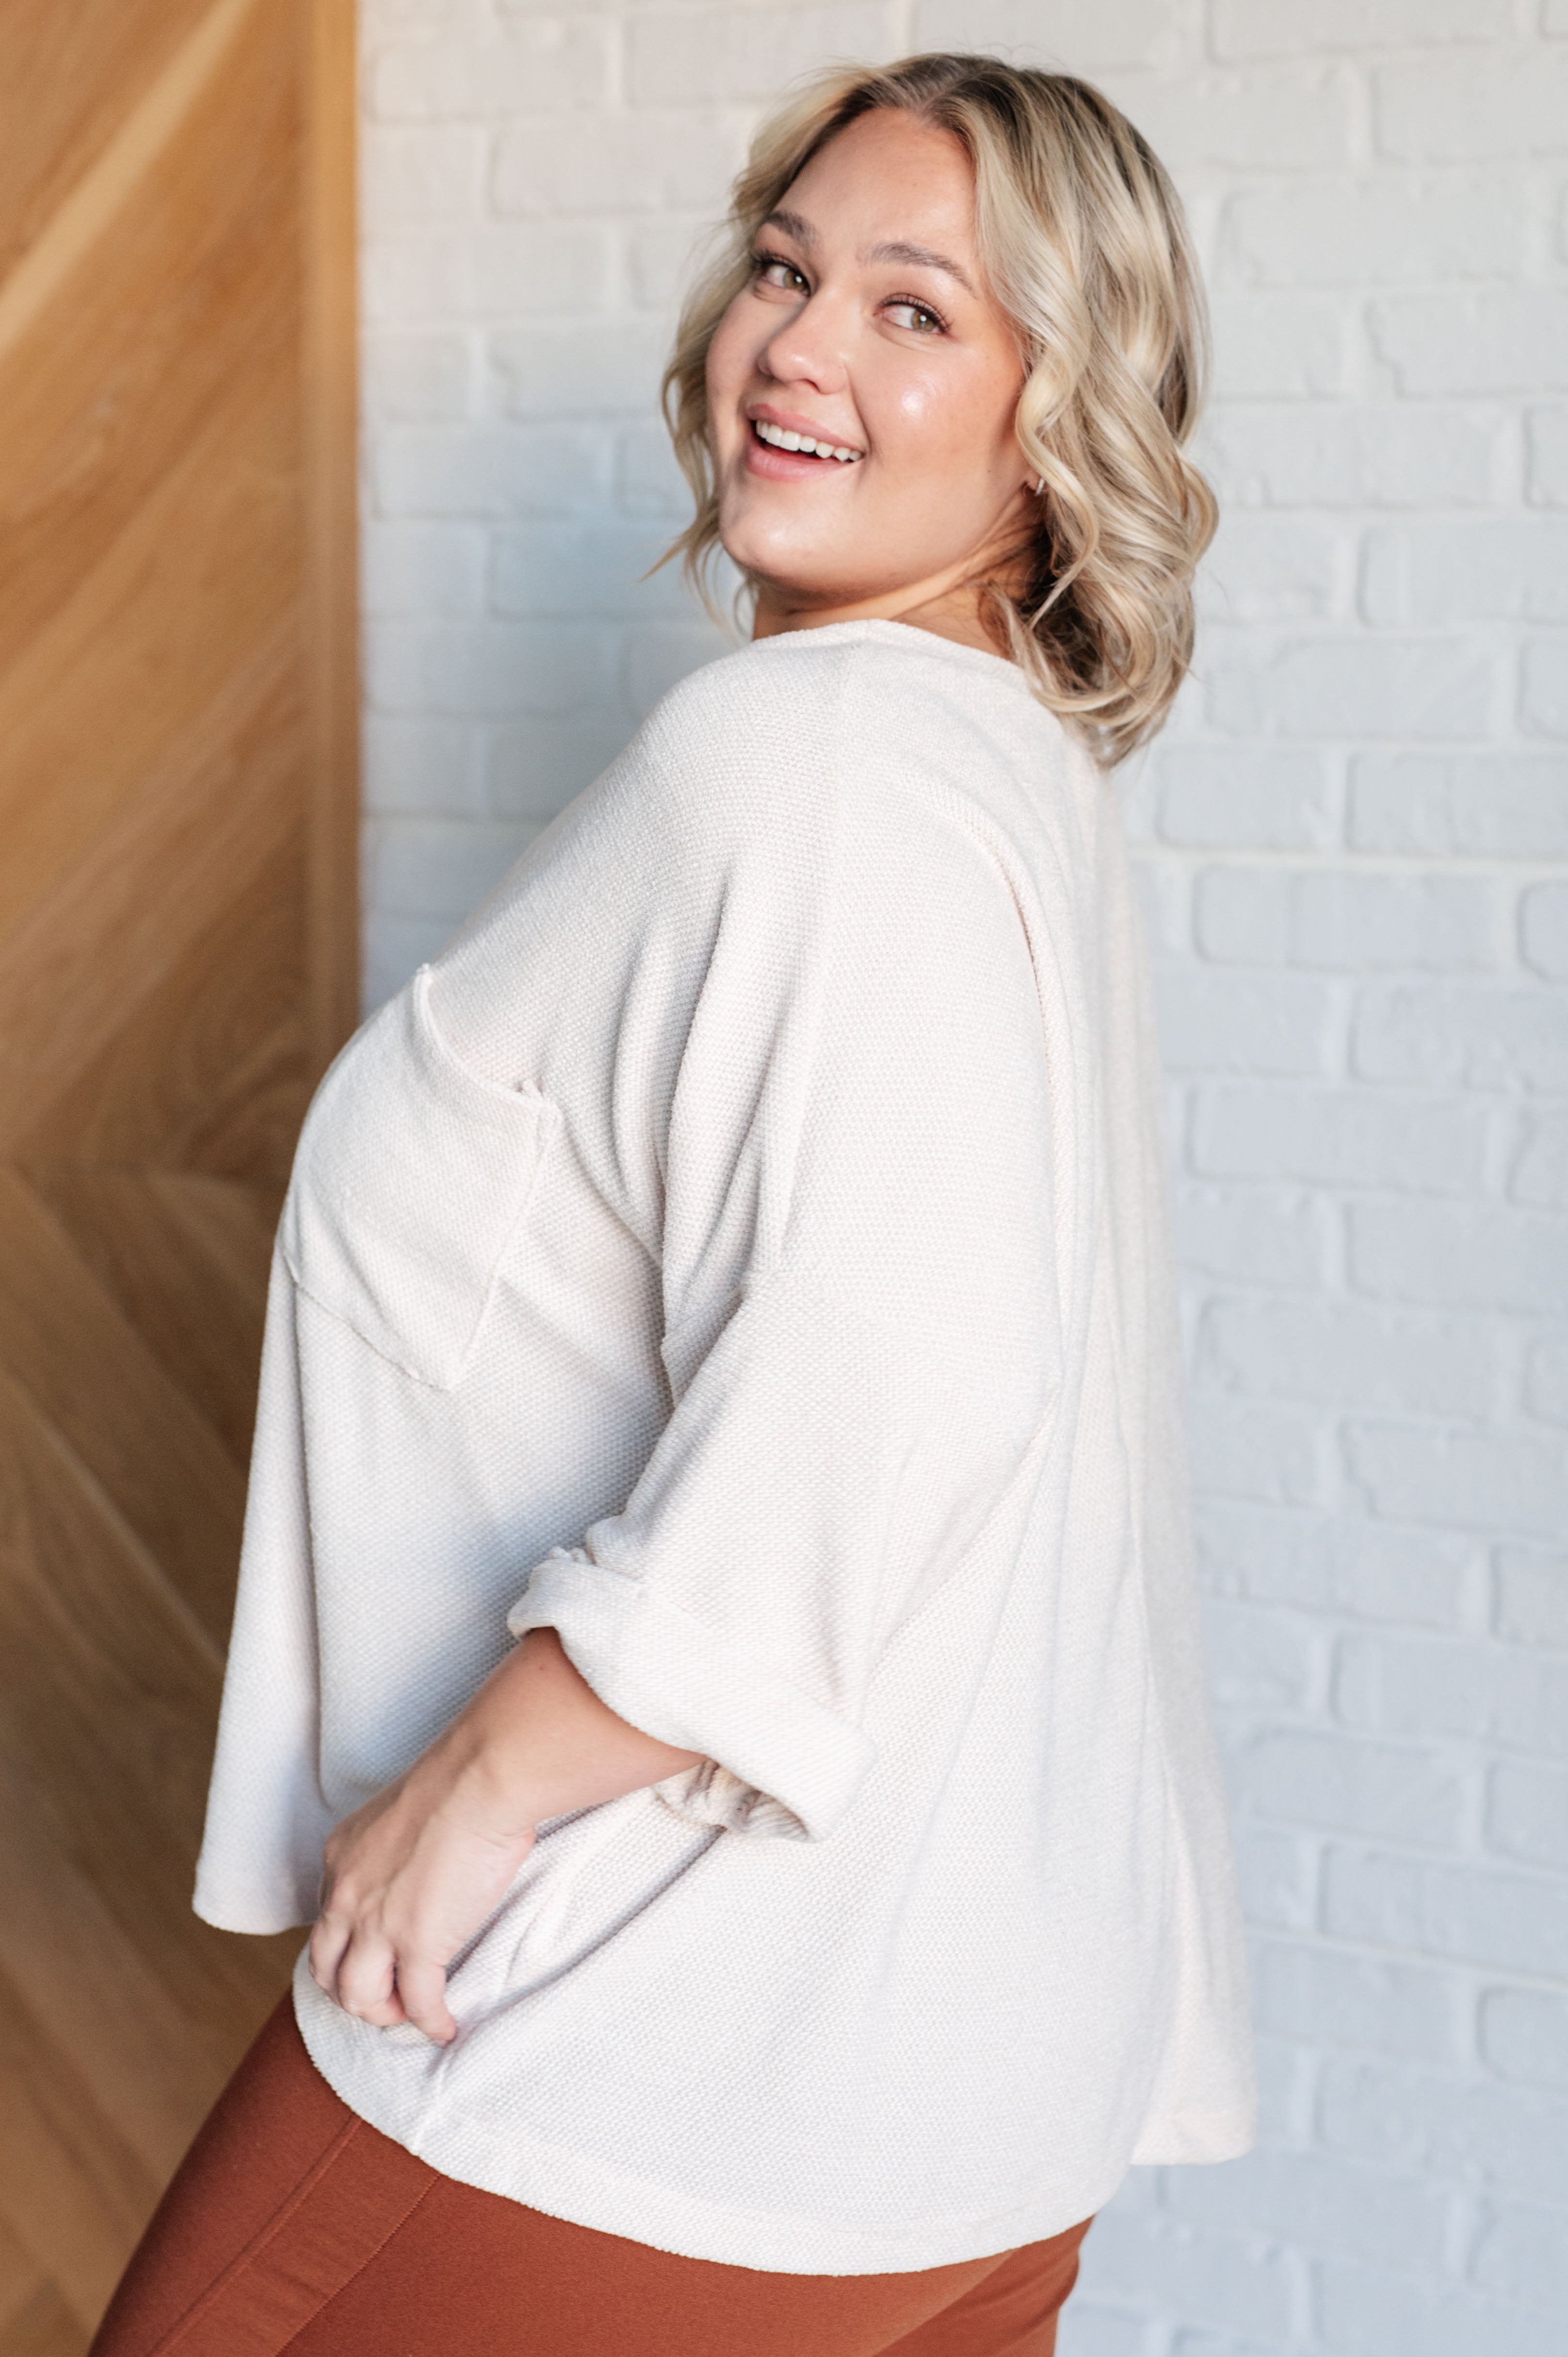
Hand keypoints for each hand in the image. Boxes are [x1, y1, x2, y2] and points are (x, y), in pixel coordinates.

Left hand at [306, 1628, 702, 2044]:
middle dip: (351, 1990)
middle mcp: (347, 1893)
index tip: (371, 1956)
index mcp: (342, 1856)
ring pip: (357, 1995)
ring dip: (382, 2012)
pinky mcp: (415, 1945)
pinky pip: (417, 2003)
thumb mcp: (408, 1811)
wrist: (482, 1777)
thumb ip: (403, 1846)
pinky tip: (447, 2027)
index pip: (327, 1919)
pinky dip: (430, 2022)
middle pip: (326, 1967)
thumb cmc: (463, 1779)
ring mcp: (377, 1924)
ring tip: (409, 2014)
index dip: (346, 1947)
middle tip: (383, 1997)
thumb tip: (432, 1864)